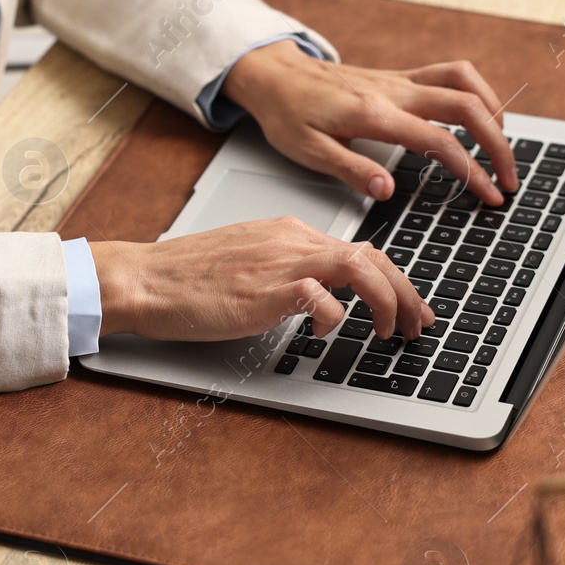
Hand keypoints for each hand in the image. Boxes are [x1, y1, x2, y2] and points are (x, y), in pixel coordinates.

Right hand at [92, 217, 433, 341]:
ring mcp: (282, 262)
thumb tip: (318, 298)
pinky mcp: (269, 289)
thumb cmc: (185, 279)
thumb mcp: (247, 264)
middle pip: (373, 256)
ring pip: (362, 268)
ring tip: (391, 332)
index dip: (393, 279)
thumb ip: (285, 272)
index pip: (359, 249)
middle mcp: (292, 240)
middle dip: (406, 293)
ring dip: (387, 302)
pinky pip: (324, 298)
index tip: (408, 306)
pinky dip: (336, 318)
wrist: (145, 278)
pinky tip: (325, 332)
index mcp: (289, 232)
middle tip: (419, 324)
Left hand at [221, 39, 519, 206]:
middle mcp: (394, 90)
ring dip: (494, 110)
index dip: (473, 171)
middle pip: (468, 106)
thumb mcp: (308, 152)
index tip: (490, 196)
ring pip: (465, 81)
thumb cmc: (287, 114)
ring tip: (503, 146)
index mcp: (375, 114)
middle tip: (511, 178)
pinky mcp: (399, 77)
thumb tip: (387, 191)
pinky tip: (480, 116)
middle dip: (499, 143)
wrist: (274, 75)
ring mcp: (400, 79)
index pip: (440, 141)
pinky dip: (475, 93)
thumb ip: (351, 170)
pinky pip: (450, 74)